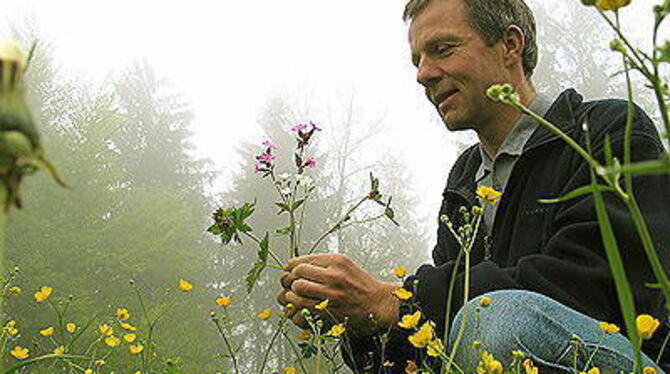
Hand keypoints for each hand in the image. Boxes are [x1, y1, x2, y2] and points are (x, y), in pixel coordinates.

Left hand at [276, 253, 401, 334]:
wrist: (379, 304)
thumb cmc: (362, 286)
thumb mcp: (345, 266)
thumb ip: (323, 264)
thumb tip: (296, 267)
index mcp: (337, 261)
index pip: (302, 260)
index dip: (290, 267)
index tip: (289, 272)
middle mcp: (334, 276)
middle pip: (298, 274)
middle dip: (289, 280)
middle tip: (289, 285)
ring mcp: (332, 294)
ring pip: (298, 291)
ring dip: (291, 296)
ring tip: (292, 297)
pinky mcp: (330, 312)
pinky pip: (303, 310)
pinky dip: (295, 311)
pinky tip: (297, 310)